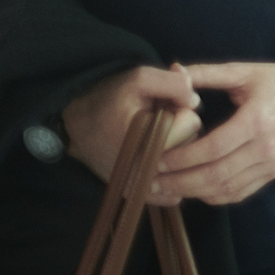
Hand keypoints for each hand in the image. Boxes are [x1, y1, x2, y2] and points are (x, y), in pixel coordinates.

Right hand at [62, 65, 202, 204]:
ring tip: (156, 138)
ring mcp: (142, 186)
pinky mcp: (139, 195)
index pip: (191, 124)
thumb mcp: (139, 79)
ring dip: (179, 150)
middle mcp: (145, 170)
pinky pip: (174, 191)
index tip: (166, 107)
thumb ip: (173, 84)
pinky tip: (162, 159)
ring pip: (185, 166)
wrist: (79, 124)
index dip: (183, 111)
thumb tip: (195, 101)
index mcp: (146, 140)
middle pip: (192, 147)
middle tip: (159, 124)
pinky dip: (173, 174)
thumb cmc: (110, 100)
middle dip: (182, 131)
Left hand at [154, 63, 274, 204]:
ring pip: (225, 188)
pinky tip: (195, 191)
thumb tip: (173, 71)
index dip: (181, 158)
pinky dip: (214, 196)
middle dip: (180, 181)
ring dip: (192, 192)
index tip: (157, 159)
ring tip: (167, 188)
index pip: (212, 149)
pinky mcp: (273, 173)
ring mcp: (271, 164)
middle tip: (152, 181)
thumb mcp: (244, 72)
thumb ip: (207, 73)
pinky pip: (239, 193)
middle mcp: (265, 147)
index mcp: (256, 120)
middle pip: (216, 174)